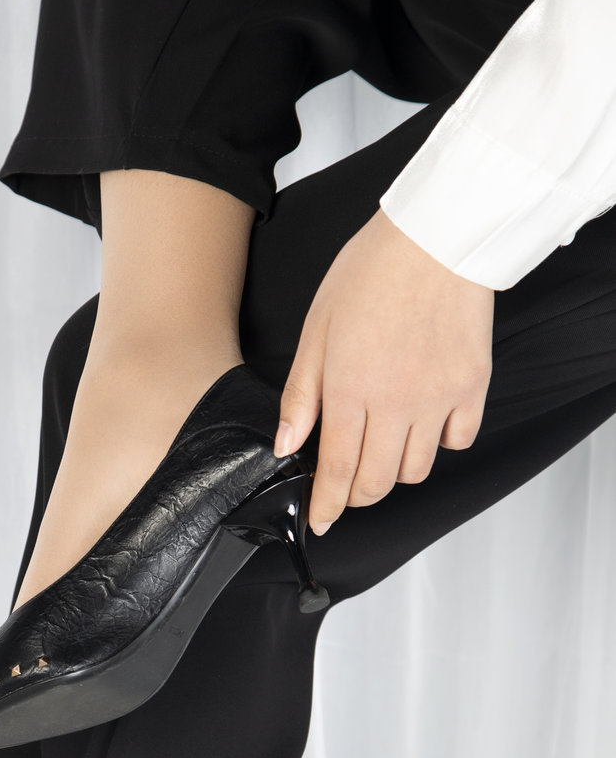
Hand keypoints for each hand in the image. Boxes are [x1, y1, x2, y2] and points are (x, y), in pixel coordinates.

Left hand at [274, 209, 494, 533]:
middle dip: (355, 494)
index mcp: (351, 390)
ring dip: (393, 469)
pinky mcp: (472, 388)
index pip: (336, 470)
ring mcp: (438, 399)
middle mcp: (396, 404)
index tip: (320, 519)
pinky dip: (438, 442)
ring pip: (415, 469)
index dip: (326, 505)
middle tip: (345, 485)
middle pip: (377, 482)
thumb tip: (285, 444)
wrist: (436, 238)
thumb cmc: (372, 272)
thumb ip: (301, 393)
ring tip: (381, 445)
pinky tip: (423, 421)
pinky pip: (456, 441)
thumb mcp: (316, 328)